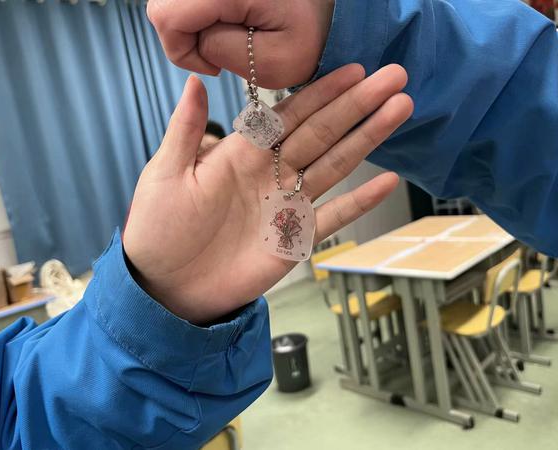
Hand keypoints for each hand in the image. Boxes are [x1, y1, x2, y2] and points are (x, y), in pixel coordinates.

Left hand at [123, 64, 412, 323]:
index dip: (321, 93)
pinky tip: (386, 181)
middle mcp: (271, 174)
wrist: (166, 287)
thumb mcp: (166, 174)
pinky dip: (360, 202)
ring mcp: (286, 206)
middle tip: (393, 79)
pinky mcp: (295, 240)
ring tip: (398, 111)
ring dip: (367, 139)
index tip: (353, 72)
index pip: (290, 115)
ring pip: (335, 165)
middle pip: (322, 133)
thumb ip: (185, 129)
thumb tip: (194, 80)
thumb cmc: (159, 229)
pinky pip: (333, 217)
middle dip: (357, 105)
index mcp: (242, 154)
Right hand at [147, 0, 334, 87]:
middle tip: (218, 52)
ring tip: (225, 37)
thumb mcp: (275, 61)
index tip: (213, 66)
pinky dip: (198, 13)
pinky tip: (225, 22)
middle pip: (161, 5)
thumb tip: (194, 41)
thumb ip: (222, 50)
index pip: (166, 16)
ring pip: (171, 0)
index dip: (181, 50)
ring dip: (190, 25)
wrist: (328, 11)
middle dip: (182, 37)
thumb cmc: (310, 37)